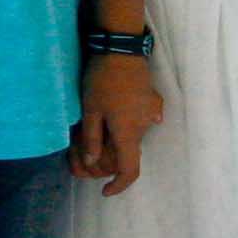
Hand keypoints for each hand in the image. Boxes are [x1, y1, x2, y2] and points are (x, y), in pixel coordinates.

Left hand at [71, 52, 164, 192]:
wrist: (121, 47)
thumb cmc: (102, 81)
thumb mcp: (90, 111)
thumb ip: (92, 140)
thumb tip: (93, 163)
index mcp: (128, 133)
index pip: (130, 171)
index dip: (119, 185)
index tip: (105, 190)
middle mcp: (144, 127)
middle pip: (128, 152)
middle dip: (108, 157)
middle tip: (85, 150)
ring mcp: (150, 112)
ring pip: (132, 135)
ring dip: (115, 138)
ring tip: (95, 125)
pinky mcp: (151, 100)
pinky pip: (138, 120)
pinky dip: (125, 123)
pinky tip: (112, 112)